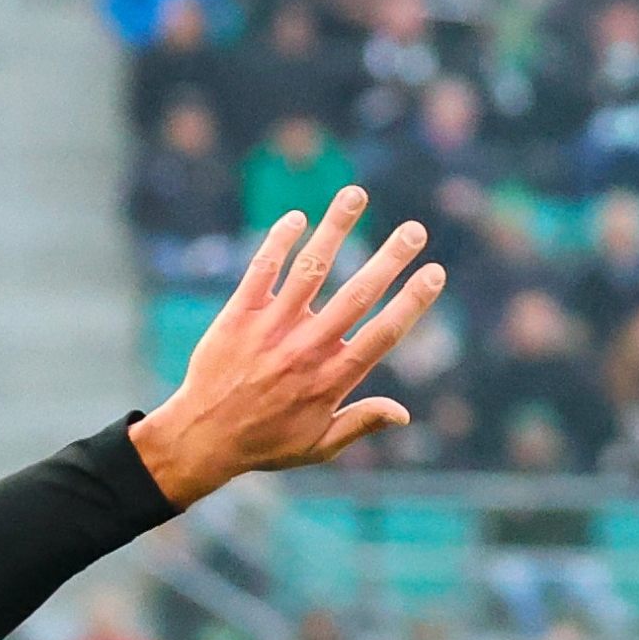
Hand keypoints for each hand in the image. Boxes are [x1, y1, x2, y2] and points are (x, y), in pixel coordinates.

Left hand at [128, 193, 444, 507]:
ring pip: (311, 267)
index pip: (382, 334)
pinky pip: (263, 268)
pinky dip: (280, 240)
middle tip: (415, 230)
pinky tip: (298, 217)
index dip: (411, 302)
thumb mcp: (318, 444)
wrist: (204, 437)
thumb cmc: (266, 443)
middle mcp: (306, 348)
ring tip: (356, 194)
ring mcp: (272, 327)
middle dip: (390, 259)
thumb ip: (361, 422)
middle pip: (356, 294)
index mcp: (331, 379)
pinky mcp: (240, 313)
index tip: (434, 273)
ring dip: (335, 228)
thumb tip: (403, 414)